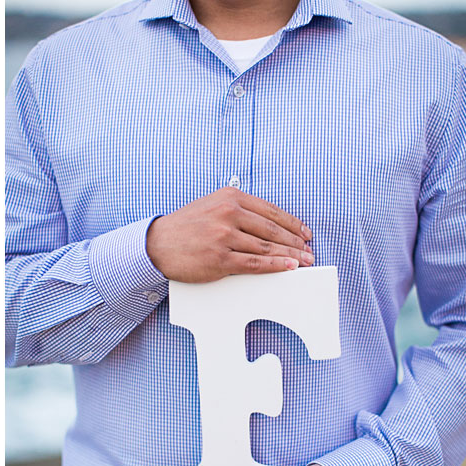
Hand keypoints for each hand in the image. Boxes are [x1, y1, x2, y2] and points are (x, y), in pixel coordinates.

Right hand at [147, 186, 313, 282]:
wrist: (156, 244)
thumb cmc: (184, 227)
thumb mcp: (211, 206)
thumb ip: (237, 209)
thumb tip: (268, 223)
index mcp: (230, 198)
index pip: (270, 211)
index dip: (292, 224)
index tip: (305, 234)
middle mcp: (228, 214)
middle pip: (272, 230)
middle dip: (295, 242)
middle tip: (309, 251)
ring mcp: (224, 237)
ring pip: (267, 247)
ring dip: (290, 256)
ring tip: (304, 261)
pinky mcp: (219, 259)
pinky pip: (254, 263)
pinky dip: (275, 266)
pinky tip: (288, 267)